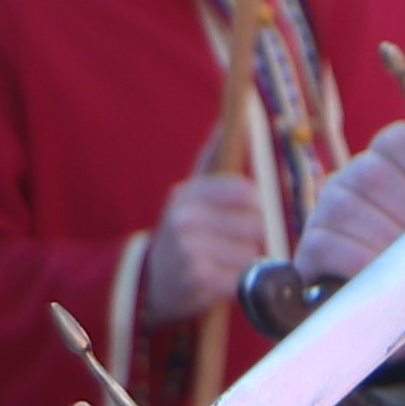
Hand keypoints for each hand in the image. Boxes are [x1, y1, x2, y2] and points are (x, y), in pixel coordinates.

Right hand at [140, 166, 275, 325]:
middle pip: (255, 223)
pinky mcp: (199, 278)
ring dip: (243, 263)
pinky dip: (236, 283)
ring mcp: (191, 249)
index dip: (252, 207)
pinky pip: (243, 278)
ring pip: (252, 252)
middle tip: (225, 245)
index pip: (247, 192)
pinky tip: (217, 281)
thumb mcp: (189, 194)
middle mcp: (186, 218)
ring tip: (219, 263)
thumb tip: (225, 123)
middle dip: (248, 237)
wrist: (149, 282)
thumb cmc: (181, 233)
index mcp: (187, 193)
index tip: (240, 215)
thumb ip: (210, 159)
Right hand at [300, 126, 404, 290]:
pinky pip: (325, 245)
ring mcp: (327, 212)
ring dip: (385, 242)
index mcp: (394, 160)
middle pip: (372, 174)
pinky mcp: (311, 252)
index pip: (397, 141)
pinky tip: (382, 279)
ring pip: (344, 208)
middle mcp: (354, 179)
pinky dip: (358, 264)